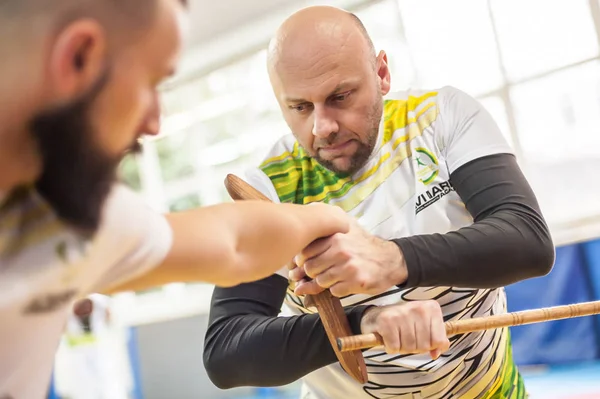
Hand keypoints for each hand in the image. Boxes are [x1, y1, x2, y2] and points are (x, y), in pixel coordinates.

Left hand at [290, 219, 407, 296]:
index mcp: (335, 236)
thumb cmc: (363, 246)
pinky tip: (344, 282)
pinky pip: (334, 292)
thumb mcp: (345, 228)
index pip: (304, 252)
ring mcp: (349, 267)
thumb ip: (323, 230)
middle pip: (310, 269)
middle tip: (319, 272)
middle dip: (311, 274)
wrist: (390, 260)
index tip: (305, 264)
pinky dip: (336, 290)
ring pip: (321, 281)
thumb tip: (298, 242)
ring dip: (324, 282)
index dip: (301, 261)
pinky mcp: (356, 282)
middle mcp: (341, 250)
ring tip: (334, 276)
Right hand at [360, 300, 449, 358]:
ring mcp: (402, 313)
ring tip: (397, 337)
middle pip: (424, 346)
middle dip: (414, 348)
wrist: (376, 315)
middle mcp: (418, 308)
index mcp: (431, 308)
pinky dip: (390, 348)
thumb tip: (436, 354)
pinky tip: (388, 337)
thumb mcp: (424, 327)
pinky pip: (394, 348)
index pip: (439, 341)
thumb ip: (435, 340)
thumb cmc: (403, 322)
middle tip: (405, 337)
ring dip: (401, 348)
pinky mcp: (387, 321)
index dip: (430, 346)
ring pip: (409, 348)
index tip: (421, 338)